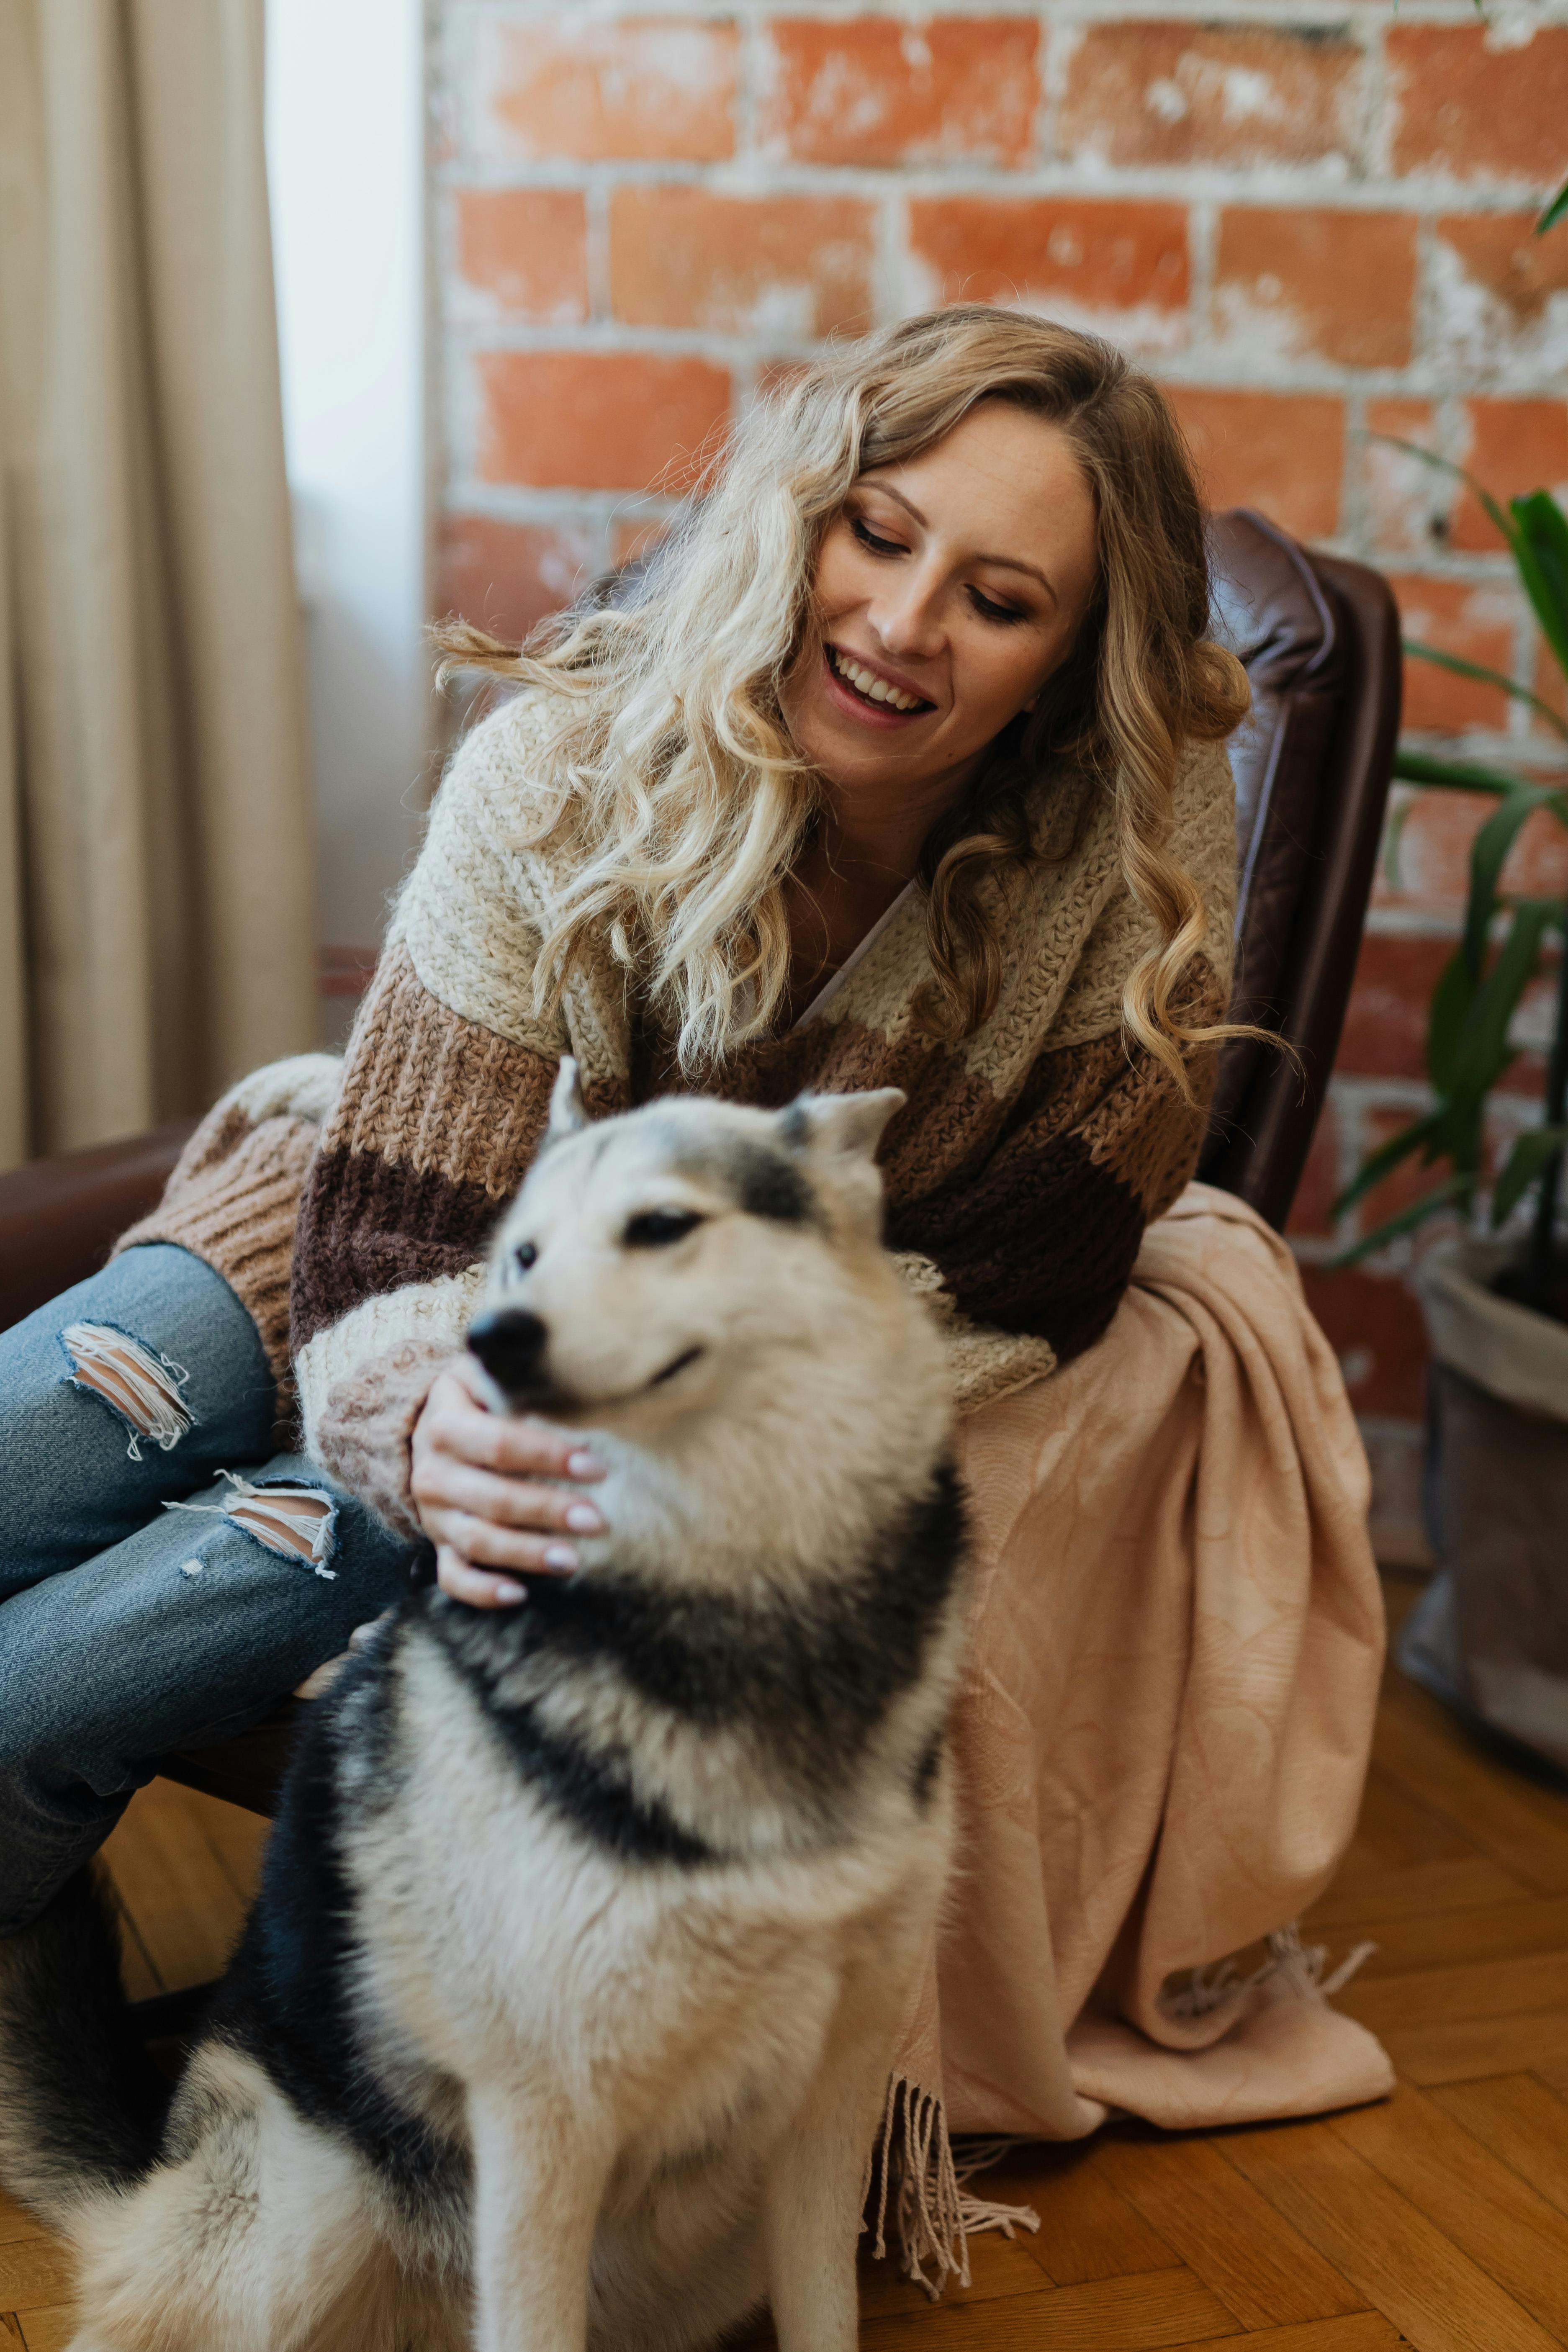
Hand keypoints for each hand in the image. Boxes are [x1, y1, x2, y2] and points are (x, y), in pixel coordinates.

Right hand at [410, 1357, 606, 1609]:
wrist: (427, 1426)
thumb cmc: (481, 1397)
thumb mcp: (486, 1373)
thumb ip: (518, 1374)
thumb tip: (574, 1366)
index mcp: (446, 1423)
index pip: (499, 1444)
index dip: (547, 1457)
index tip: (596, 1466)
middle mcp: (433, 1472)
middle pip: (492, 1498)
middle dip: (547, 1510)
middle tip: (597, 1520)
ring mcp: (434, 1514)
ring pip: (477, 1541)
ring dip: (526, 1554)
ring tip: (573, 1560)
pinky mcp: (438, 1544)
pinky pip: (453, 1577)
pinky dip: (482, 1591)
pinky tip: (519, 1594)